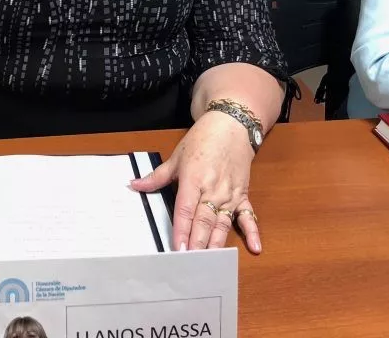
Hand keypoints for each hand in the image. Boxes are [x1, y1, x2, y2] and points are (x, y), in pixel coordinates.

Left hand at [130, 111, 260, 253]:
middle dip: (198, 243)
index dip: (181, 230)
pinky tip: (255, 248)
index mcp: (193, 179)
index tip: (178, 248)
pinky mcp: (242, 195)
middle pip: (204, 220)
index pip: (185, 210)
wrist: (231, 126)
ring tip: (212, 262)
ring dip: (217, 243)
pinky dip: (252, 231)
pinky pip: (248, 216)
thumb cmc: (202, 140)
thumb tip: (134, 185)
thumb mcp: (176, 157)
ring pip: (222, 223)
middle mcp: (212, 189)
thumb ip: (156, 176)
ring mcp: (229, 194)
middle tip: (192, 262)